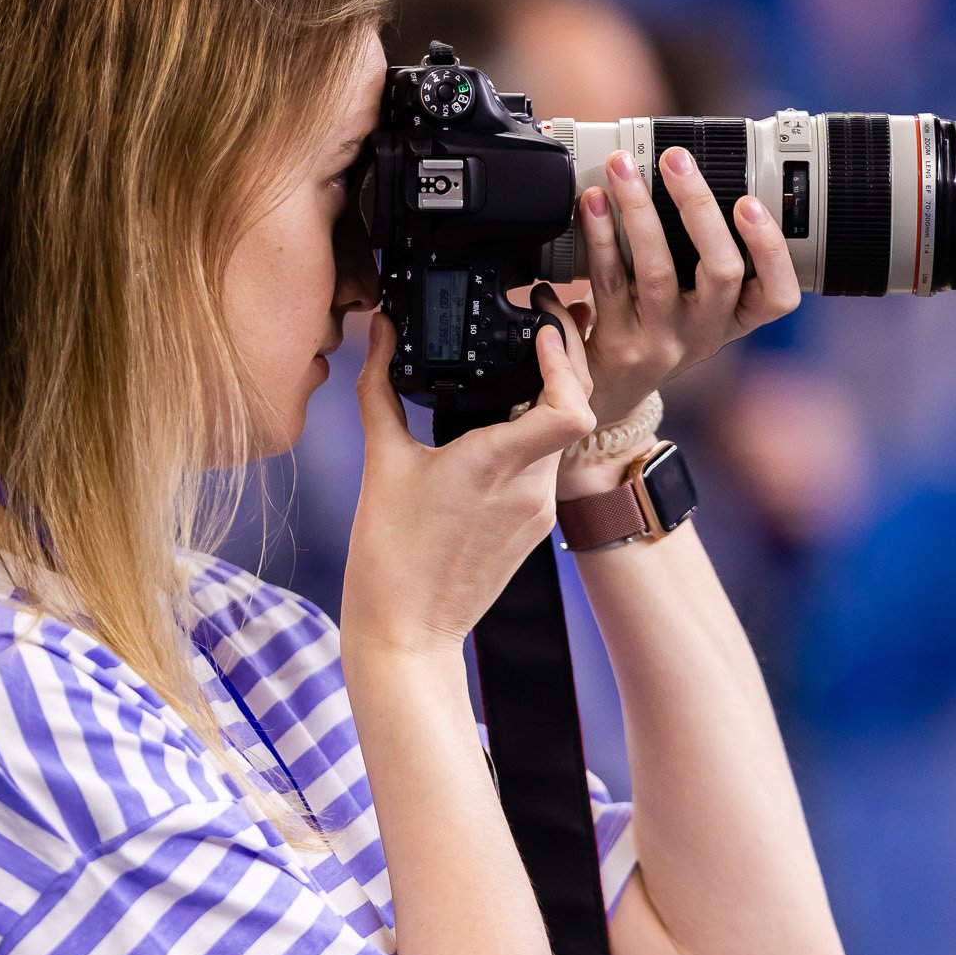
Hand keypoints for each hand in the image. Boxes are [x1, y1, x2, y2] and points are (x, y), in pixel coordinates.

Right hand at [341, 312, 596, 659]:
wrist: (408, 631)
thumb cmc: (389, 555)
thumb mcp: (380, 460)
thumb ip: (379, 385)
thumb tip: (378, 330)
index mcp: (495, 464)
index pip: (571, 406)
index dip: (566, 360)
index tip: (544, 330)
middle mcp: (530, 486)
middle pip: (577, 407)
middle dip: (567, 360)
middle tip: (546, 323)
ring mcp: (538, 509)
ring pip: (564, 435)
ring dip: (553, 395)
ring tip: (526, 360)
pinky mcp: (537, 526)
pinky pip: (548, 465)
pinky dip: (537, 434)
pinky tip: (507, 420)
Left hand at [537, 146, 803, 495]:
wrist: (607, 393)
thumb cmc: (657, 331)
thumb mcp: (695, 308)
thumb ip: (704, 259)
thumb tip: (690, 181)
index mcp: (734, 321)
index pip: (778, 297)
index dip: (771, 250)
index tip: (749, 203)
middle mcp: (704, 335)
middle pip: (720, 271)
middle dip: (699, 207)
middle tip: (676, 160)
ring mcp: (660, 341)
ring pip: (658, 270)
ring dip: (639, 210)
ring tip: (622, 168)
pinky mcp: (616, 342)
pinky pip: (608, 280)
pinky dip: (599, 234)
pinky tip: (593, 203)